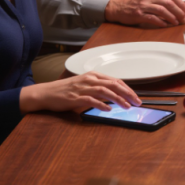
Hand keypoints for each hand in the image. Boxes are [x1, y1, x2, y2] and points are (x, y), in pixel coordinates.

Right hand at [20, 71, 141, 113]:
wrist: (46, 93)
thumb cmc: (66, 90)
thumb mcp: (85, 85)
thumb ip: (99, 88)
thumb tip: (115, 95)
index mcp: (94, 75)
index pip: (116, 80)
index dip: (128, 89)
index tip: (136, 97)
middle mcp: (90, 80)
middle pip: (114, 84)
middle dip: (128, 93)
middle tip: (137, 102)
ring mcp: (82, 88)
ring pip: (105, 91)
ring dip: (118, 99)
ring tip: (127, 106)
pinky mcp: (75, 97)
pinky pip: (91, 100)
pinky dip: (101, 104)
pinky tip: (109, 109)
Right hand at [104, 0, 184, 27]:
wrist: (116, 6)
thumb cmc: (133, 2)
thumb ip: (159, 0)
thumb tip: (174, 8)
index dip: (181, 3)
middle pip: (169, 3)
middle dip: (179, 11)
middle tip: (184, 18)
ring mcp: (144, 5)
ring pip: (162, 10)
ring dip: (172, 17)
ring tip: (176, 22)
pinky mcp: (139, 14)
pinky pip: (152, 18)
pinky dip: (160, 22)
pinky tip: (165, 25)